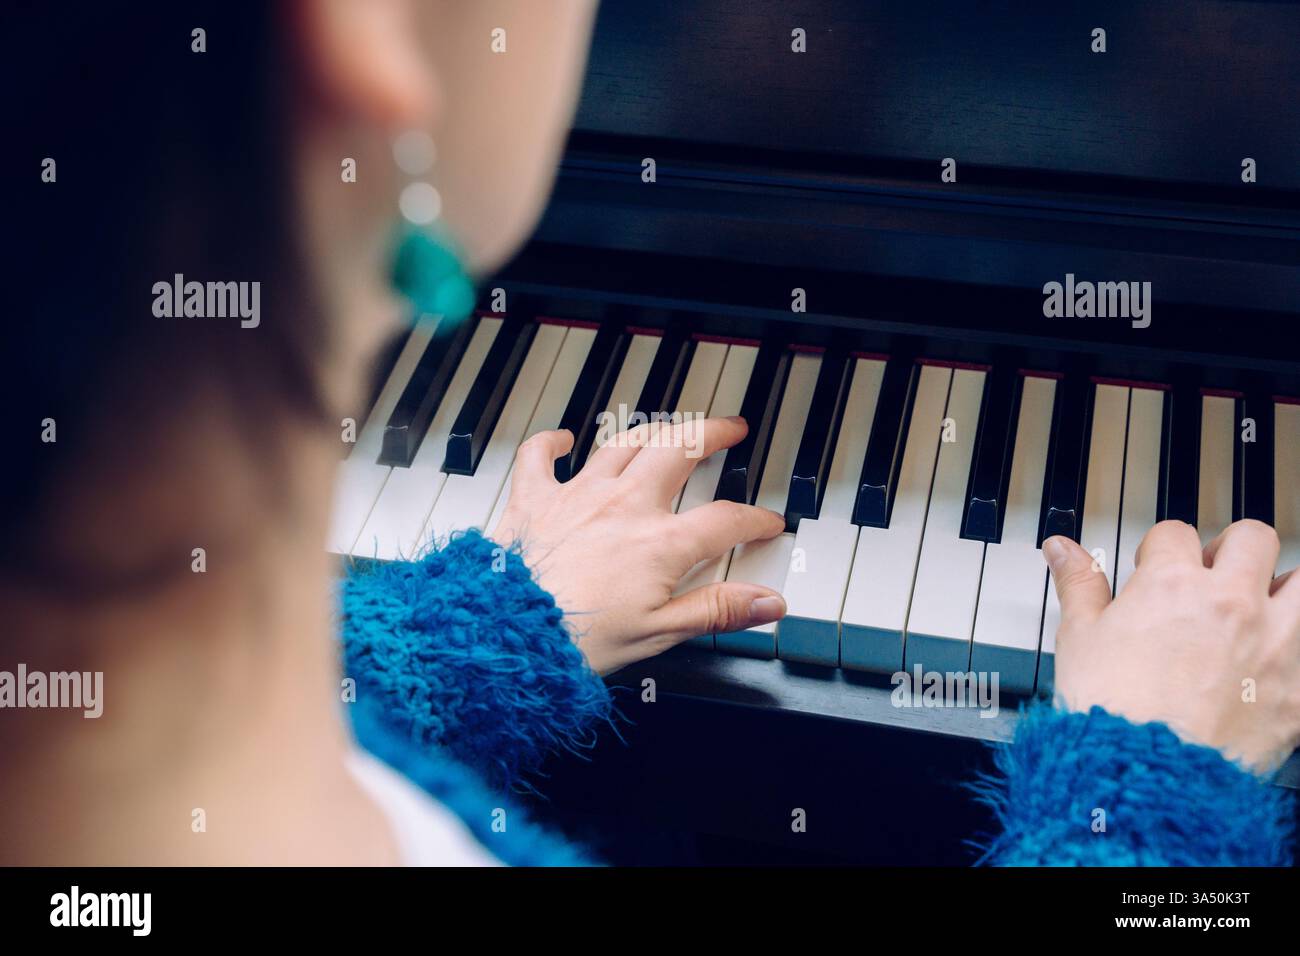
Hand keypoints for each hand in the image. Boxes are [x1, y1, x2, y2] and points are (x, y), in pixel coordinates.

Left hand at [490, 417, 786, 674]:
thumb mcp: (660, 633)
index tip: (767, 523)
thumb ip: (717, 610)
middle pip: (679, 451)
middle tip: (730, 430)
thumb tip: (768, 602)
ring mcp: (578, 496)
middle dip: (712, 434)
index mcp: (660, 543)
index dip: (754, 519)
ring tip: (670, 427)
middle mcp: (623, 506)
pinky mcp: (534, 499)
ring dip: (653, 430)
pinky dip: (553, 442)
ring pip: (624, 443)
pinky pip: (541, 455)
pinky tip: (562, 438)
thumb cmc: (576, 639)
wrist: (508, 634)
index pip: (725, 520)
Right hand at [1045, 519, 1299, 771]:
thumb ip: (1079, 584)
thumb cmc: (1113, 712)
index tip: (1154, 570)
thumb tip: (1063, 550)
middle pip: (1252, 538)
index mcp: (1173, 584)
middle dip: (1230, 550)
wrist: (1149, 777)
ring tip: (1258, 608)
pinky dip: (1295, 647)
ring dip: (1281, 588)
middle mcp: (1231, 603)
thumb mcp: (1080, 638)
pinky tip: (1273, 660)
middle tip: (1213, 575)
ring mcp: (1275, 642)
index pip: (1175, 534)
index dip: (1160, 551)